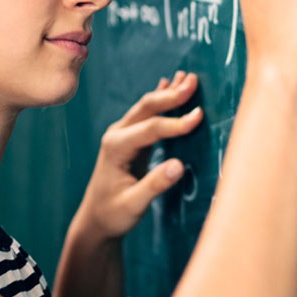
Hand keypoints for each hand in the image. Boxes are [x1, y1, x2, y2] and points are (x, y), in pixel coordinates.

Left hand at [74, 71, 202, 241]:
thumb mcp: (134, 205)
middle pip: (147, 108)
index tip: (200, 117)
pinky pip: (147, 114)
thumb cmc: (114, 214)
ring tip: (188, 77)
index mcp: (116, 148)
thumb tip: (179, 165)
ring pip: (146, 107)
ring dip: (168, 93)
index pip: (151, 128)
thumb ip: (155, 185)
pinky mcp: (129, 138)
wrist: (96, 219)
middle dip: (171, 95)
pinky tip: (169, 84)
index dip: (176, 122)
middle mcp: (116, 135)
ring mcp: (121, 134)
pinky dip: (161, 100)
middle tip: (195, 81)